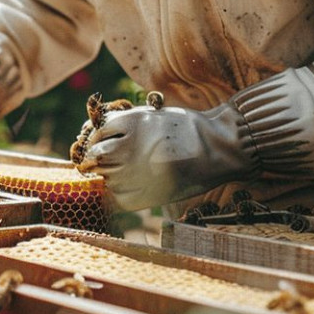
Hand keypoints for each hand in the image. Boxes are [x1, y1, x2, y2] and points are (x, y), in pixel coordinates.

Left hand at [83, 103, 256, 211]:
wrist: (220, 147)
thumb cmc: (186, 129)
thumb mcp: (153, 115)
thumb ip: (124, 125)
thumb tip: (93, 137)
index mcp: (133, 121)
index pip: (96, 135)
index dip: (97, 142)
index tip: (103, 146)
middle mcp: (132, 145)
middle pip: (97, 158)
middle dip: (100, 160)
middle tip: (112, 162)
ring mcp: (140, 171)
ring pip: (108, 179)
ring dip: (112, 177)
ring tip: (130, 173)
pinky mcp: (150, 193)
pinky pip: (121, 198)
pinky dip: (123, 194)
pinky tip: (137, 186)